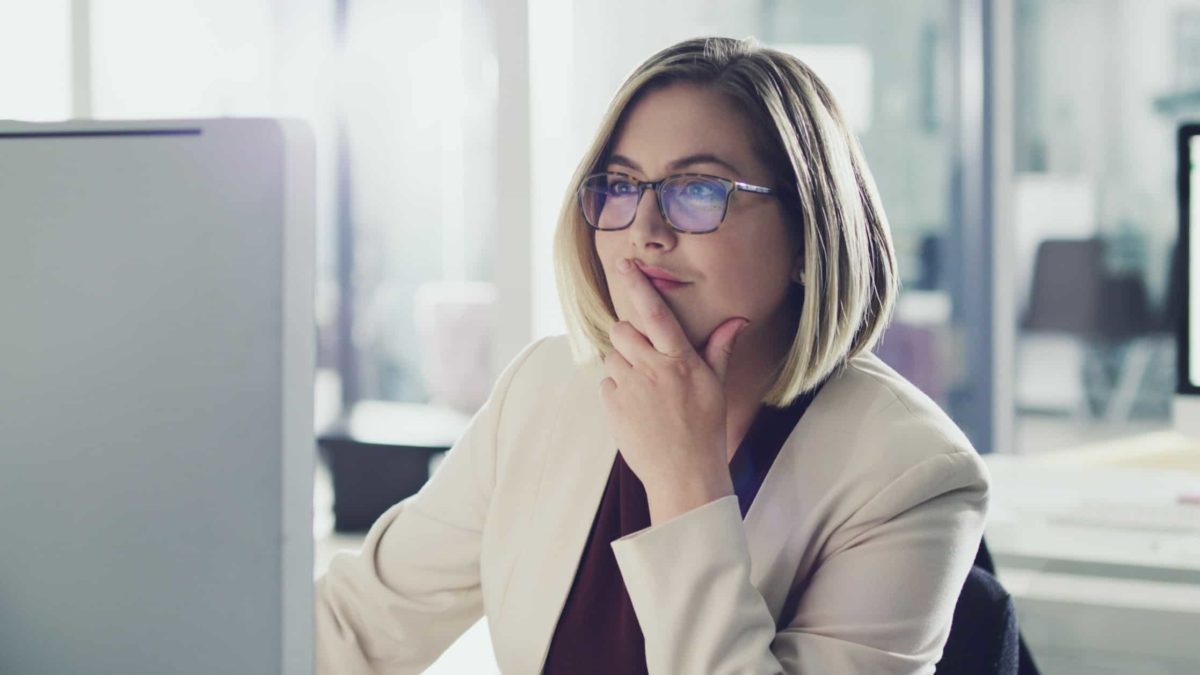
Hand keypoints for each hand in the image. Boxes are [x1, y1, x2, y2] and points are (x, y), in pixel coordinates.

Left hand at [600, 257, 749, 523]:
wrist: (684, 475)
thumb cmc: (704, 428)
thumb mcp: (715, 386)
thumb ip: (719, 349)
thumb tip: (738, 320)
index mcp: (680, 361)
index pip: (656, 314)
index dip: (639, 286)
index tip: (624, 264)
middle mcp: (652, 370)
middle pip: (622, 330)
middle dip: (628, 335)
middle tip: (644, 355)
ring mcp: (629, 388)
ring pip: (612, 355)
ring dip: (622, 363)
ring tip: (644, 387)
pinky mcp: (612, 405)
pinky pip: (605, 382)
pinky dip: (616, 388)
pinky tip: (636, 407)